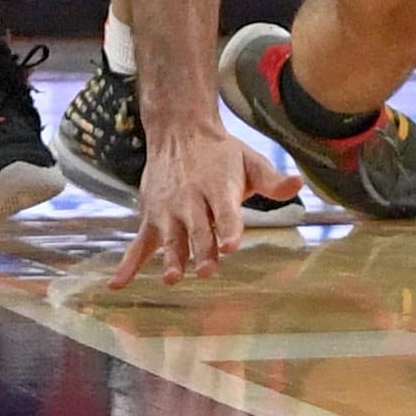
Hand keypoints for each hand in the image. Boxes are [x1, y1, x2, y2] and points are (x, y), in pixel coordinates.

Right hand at [110, 125, 300, 290]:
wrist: (179, 131)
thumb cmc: (221, 153)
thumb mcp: (250, 160)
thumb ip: (272, 180)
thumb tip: (298, 184)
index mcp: (219, 186)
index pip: (226, 210)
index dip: (229, 228)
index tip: (232, 245)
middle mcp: (192, 199)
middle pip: (199, 229)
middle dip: (202, 249)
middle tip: (207, 269)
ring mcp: (168, 211)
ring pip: (171, 238)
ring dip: (171, 258)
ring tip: (173, 277)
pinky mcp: (151, 218)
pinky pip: (138, 245)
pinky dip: (127, 264)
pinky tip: (117, 285)